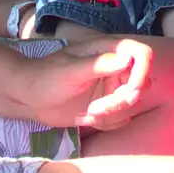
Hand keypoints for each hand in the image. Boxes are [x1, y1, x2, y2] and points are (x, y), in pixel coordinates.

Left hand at [12, 35, 153, 128]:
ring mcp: (111, 87)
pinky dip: (109, 122)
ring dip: (114, 113)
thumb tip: (126, 57)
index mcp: (108, 50)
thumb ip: (100, 64)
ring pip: (132, 103)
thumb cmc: (47, 77)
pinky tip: (89, 117)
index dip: (142, 72)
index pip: (142, 54)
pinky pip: (122, 117)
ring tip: (90, 112)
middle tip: (99, 107)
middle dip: (123, 100)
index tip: (130, 91)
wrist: (30, 97)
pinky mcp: (107, 105)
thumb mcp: (71, 70)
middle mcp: (115, 68)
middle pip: (141, 83)